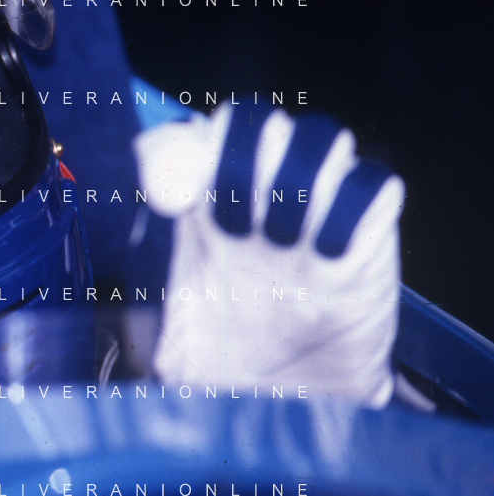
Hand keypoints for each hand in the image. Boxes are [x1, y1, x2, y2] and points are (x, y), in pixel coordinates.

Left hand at [133, 104, 402, 406]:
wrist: (291, 397)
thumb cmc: (222, 360)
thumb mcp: (169, 340)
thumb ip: (145, 306)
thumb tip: (143, 263)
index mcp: (198, 203)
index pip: (182, 137)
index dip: (175, 151)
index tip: (169, 201)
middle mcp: (256, 189)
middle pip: (254, 119)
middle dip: (240, 160)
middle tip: (233, 227)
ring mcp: (316, 204)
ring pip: (320, 137)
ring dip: (301, 177)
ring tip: (283, 243)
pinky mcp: (370, 232)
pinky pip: (373, 183)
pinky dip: (355, 205)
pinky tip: (330, 255)